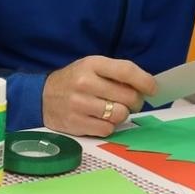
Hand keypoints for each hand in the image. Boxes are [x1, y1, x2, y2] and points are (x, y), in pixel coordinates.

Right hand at [42, 56, 156, 137]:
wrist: (41, 97)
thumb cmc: (74, 80)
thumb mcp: (92, 67)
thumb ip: (117, 73)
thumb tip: (147, 87)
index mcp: (92, 64)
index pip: (126, 71)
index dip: (145, 81)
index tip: (153, 89)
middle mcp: (85, 83)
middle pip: (128, 96)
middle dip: (135, 101)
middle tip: (130, 102)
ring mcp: (79, 104)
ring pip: (119, 114)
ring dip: (121, 114)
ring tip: (113, 110)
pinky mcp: (76, 123)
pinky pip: (107, 129)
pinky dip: (109, 126)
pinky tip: (101, 119)